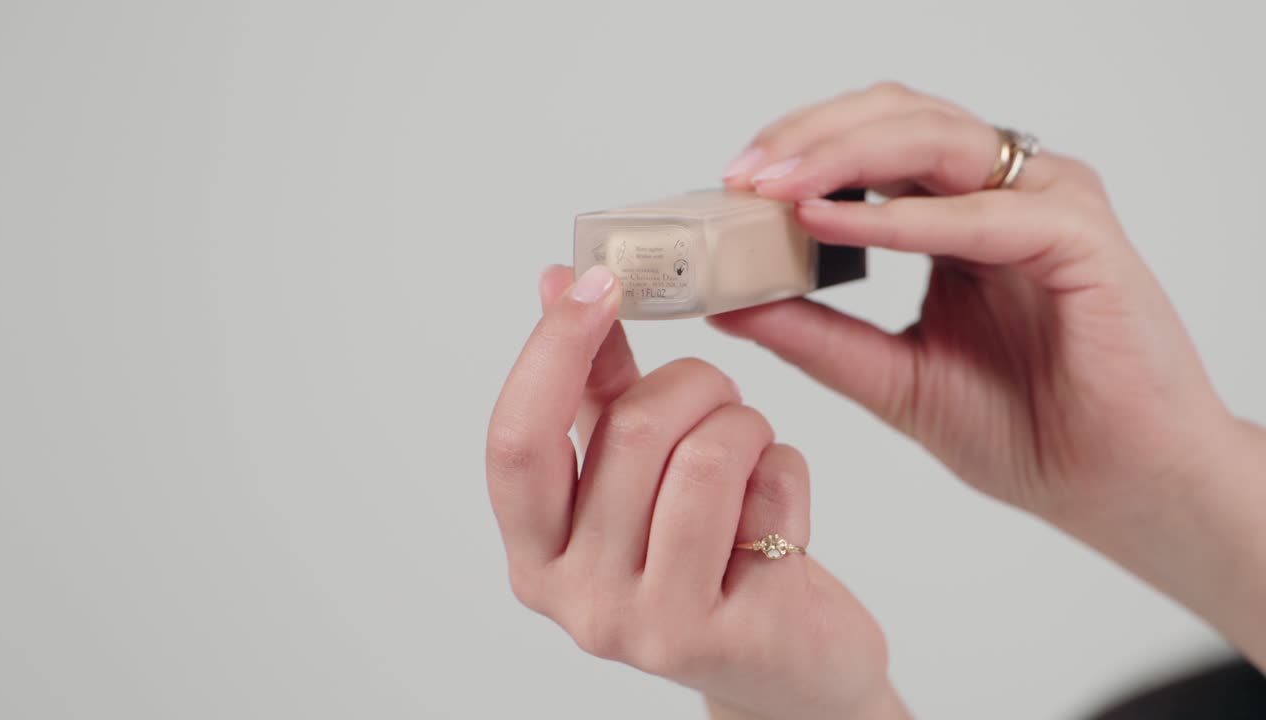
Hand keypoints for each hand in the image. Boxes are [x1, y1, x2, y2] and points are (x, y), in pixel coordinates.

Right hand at [485, 266, 907, 719]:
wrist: (786, 666)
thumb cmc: (704, 554)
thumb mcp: (636, 472)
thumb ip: (592, 385)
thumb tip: (555, 280)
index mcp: (535, 554)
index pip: (517, 441)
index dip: (553, 349)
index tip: (597, 281)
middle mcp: (579, 600)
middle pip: (631, 431)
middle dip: (694, 383)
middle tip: (720, 393)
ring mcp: (654, 626)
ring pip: (705, 458)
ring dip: (744, 424)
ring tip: (751, 446)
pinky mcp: (734, 635)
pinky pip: (768, 494)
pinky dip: (785, 470)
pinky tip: (780, 508)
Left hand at [713, 82, 1265, 665]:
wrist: (1116, 493)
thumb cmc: (1027, 434)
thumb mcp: (890, 376)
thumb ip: (814, 333)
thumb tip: (728, 303)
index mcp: (955, 217)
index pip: (869, 147)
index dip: (796, 151)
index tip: (726, 185)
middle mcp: (1000, 195)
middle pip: (895, 120)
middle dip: (808, 138)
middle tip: (739, 175)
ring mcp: (1046, 205)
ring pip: (935, 139)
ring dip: (843, 156)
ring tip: (771, 188)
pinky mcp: (1081, 238)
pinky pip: (984, 212)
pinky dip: (902, 218)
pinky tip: (832, 225)